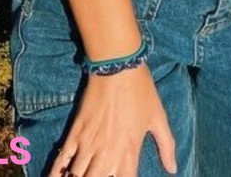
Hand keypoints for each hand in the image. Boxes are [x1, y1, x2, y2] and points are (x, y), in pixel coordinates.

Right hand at [55, 65, 175, 176]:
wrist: (117, 66)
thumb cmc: (141, 90)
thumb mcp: (158, 117)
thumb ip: (166, 146)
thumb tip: (173, 168)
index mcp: (130, 151)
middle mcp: (108, 153)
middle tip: (100, 175)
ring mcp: (89, 145)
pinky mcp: (75, 133)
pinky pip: (62, 161)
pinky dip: (57, 173)